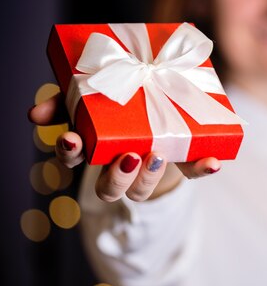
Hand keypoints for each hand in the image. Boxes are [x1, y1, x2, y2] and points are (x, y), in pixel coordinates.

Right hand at [28, 94, 220, 201]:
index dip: (69, 154)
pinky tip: (213, 161)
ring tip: (157, 156)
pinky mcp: (180, 160)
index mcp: (93, 146)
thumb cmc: (118, 100)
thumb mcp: (92, 94)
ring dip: (148, 179)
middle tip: (128, 156)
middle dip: (116, 178)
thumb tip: (33, 114)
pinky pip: (191, 172)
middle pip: (108, 189)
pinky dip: (202, 168)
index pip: (72, 160)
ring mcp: (148, 167)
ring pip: (140, 191)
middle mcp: (117, 165)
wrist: (157, 99)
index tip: (72, 139)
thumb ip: (65, 100)